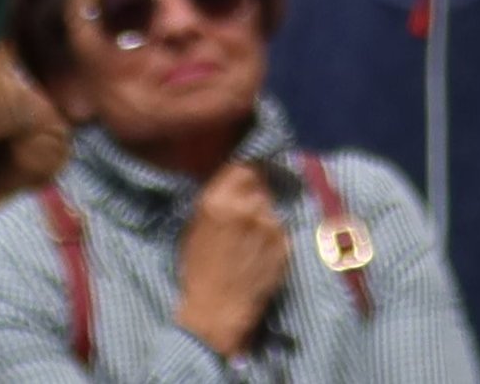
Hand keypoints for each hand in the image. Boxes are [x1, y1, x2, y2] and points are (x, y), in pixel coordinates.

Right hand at [175, 159, 293, 356]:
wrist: (217, 313)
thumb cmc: (197, 273)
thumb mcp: (194, 230)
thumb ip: (216, 202)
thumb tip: (231, 182)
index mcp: (219, 201)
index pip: (243, 166)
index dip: (246, 172)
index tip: (246, 178)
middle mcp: (248, 207)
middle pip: (261, 183)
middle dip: (256, 193)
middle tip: (249, 209)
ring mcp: (270, 224)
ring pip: (272, 207)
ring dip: (265, 216)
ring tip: (252, 239)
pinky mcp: (285, 243)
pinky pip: (280, 229)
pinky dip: (273, 236)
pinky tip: (260, 254)